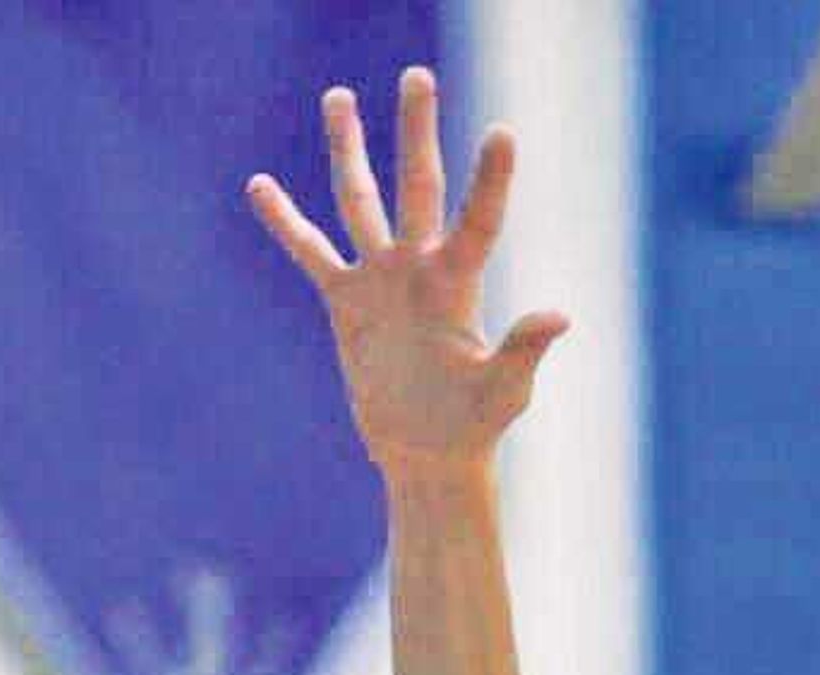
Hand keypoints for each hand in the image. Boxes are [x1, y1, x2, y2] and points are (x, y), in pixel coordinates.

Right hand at [248, 66, 567, 478]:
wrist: (428, 453)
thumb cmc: (474, 426)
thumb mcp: (503, 392)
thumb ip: (523, 350)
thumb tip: (560, 316)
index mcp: (458, 284)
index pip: (478, 219)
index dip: (490, 179)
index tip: (502, 132)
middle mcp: (419, 267)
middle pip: (416, 185)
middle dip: (416, 132)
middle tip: (417, 76)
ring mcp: (381, 279)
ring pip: (359, 200)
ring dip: (348, 150)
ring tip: (338, 97)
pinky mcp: (346, 302)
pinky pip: (312, 252)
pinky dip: (286, 223)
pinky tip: (260, 185)